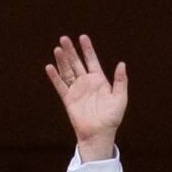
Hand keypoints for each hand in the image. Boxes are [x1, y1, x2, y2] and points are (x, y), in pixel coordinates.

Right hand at [44, 34, 127, 160]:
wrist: (100, 133)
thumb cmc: (112, 117)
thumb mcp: (120, 97)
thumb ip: (121, 81)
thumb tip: (122, 64)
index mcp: (99, 80)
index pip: (92, 61)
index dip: (87, 49)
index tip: (82, 37)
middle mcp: (86, 83)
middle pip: (77, 63)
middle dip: (71, 51)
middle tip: (64, 38)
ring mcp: (76, 90)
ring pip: (67, 71)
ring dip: (62, 60)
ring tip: (58, 48)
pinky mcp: (68, 99)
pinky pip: (60, 86)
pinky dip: (55, 77)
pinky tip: (50, 67)